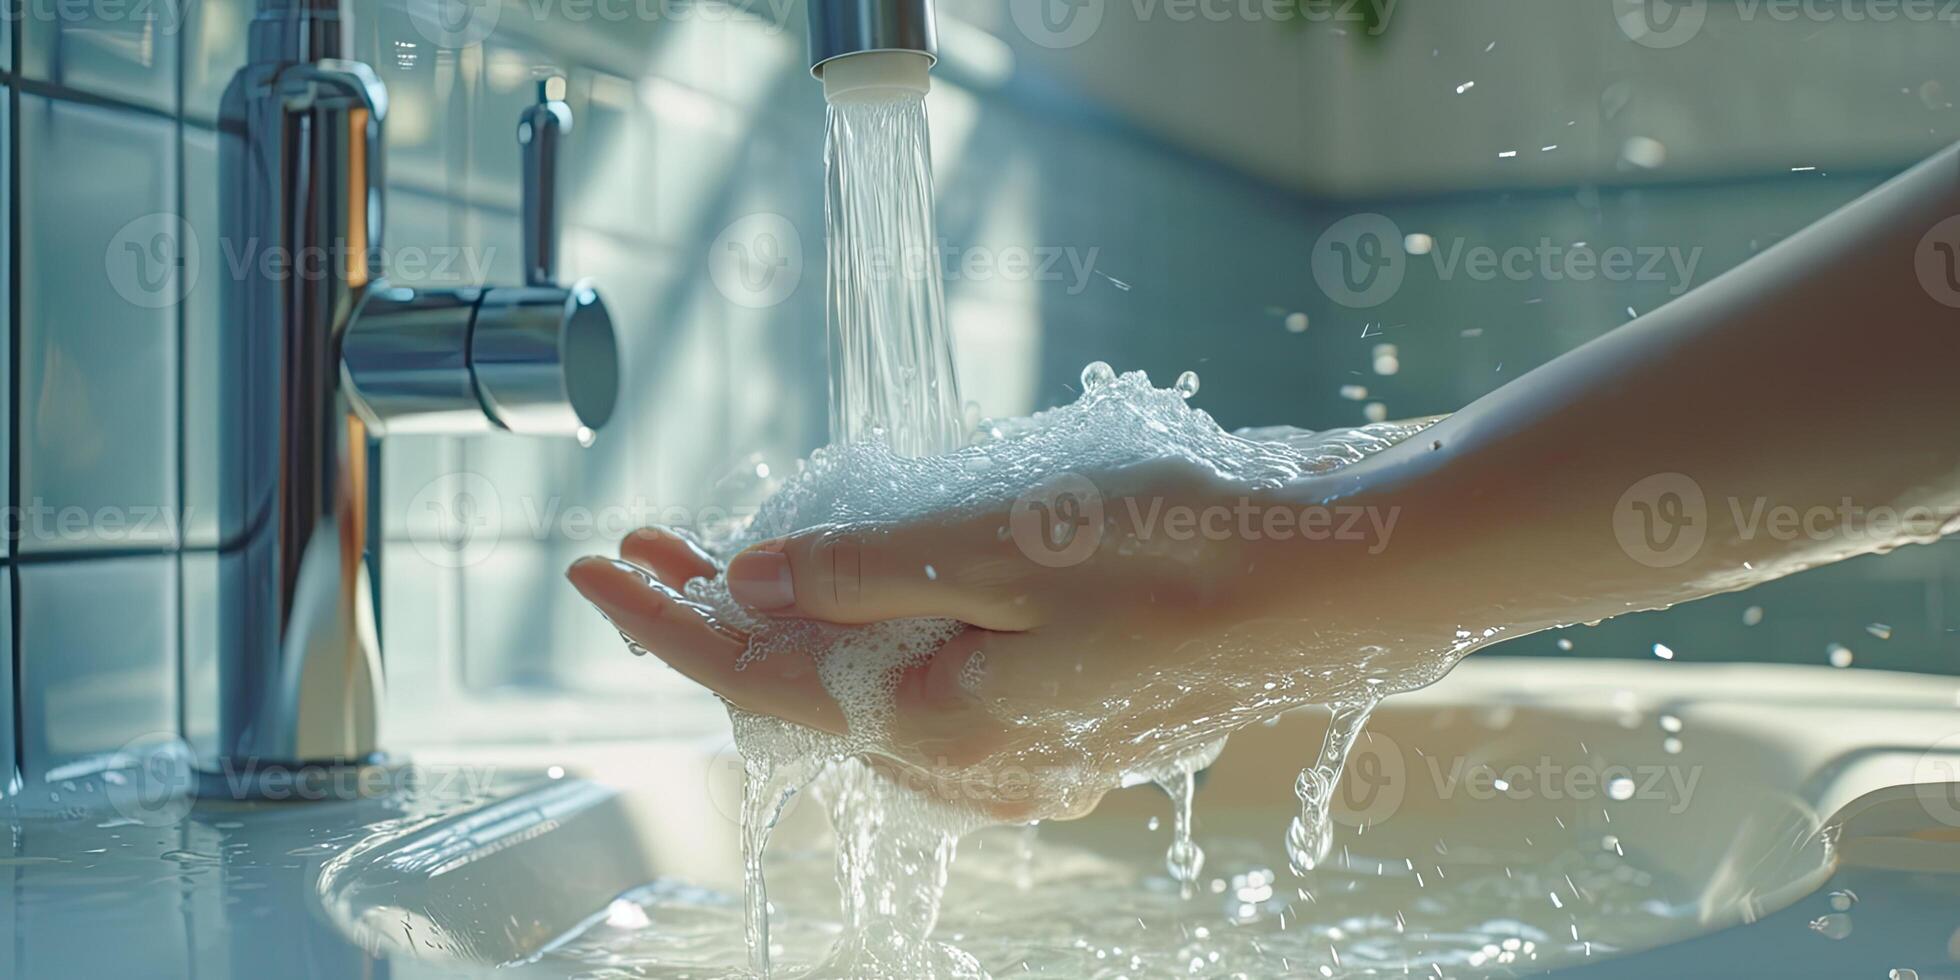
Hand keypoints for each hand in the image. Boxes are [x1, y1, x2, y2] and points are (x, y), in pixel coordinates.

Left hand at [567, 458, 1387, 817]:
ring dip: (791, 625)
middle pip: (802, 693)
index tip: (592, 562)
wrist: (1342, 583)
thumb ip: (864, 569)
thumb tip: (748, 581)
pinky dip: (871, 640)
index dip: (664, 619)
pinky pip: (932, 692)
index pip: (755, 677)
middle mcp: (973, 763)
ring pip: (863, 697)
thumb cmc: (1185, 548)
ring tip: (732, 556)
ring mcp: (1023, 754)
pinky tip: (860, 593)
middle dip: (717, 617)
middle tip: (654, 542)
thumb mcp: (1006, 538)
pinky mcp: (1065, 724)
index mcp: (942, 725)